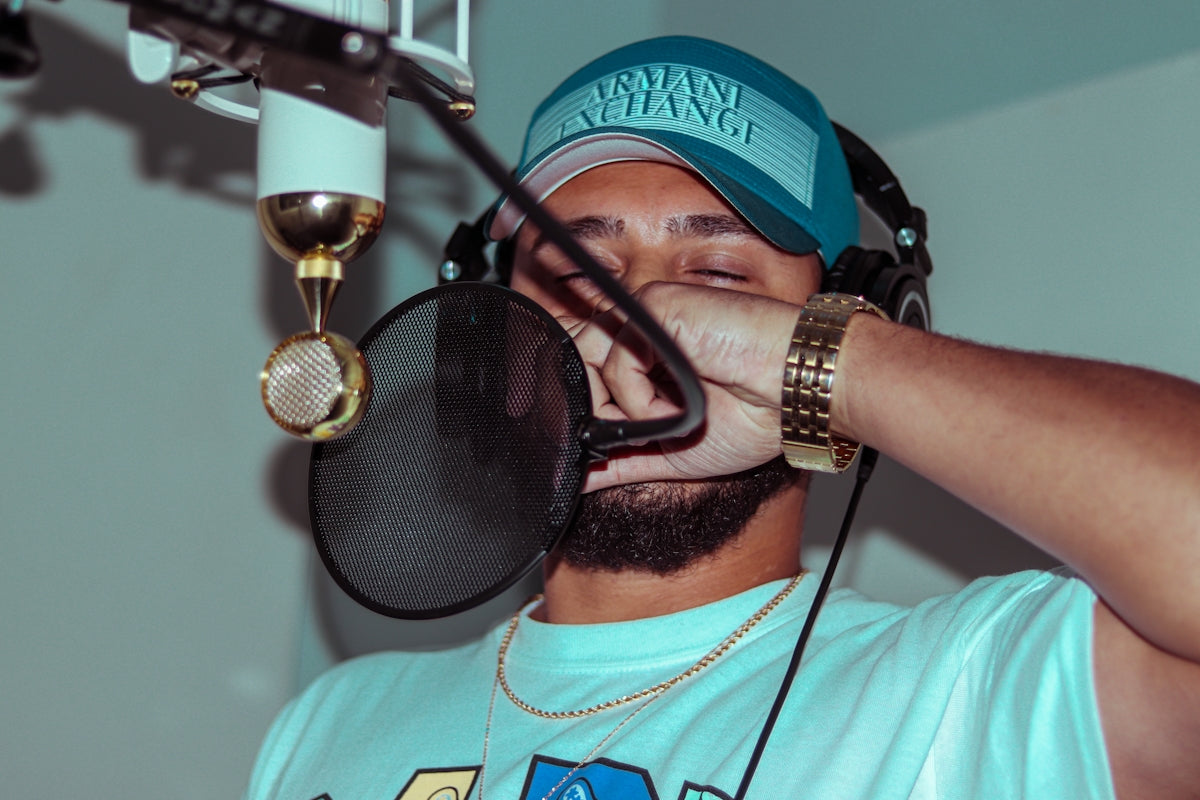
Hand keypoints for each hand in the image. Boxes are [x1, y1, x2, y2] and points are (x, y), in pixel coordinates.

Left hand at [568, 282, 802, 491]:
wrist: (796, 398)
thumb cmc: (754, 417)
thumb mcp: (672, 452)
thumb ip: (622, 461)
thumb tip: (577, 478)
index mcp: (647, 357)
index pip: (583, 368)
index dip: (580, 406)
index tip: (590, 440)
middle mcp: (642, 330)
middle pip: (573, 361)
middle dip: (593, 412)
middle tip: (640, 434)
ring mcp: (648, 315)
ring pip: (586, 359)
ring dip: (622, 408)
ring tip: (667, 419)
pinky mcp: (657, 307)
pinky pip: (618, 360)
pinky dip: (642, 398)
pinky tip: (681, 401)